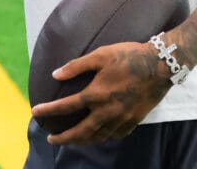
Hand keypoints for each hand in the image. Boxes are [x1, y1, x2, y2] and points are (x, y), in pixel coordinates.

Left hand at [31, 41, 171, 144]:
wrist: (160, 66)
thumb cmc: (128, 56)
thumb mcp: (99, 55)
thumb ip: (76, 66)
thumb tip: (55, 75)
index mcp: (96, 94)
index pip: (66, 107)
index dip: (49, 110)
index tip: (35, 112)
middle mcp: (107, 111)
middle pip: (81, 132)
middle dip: (64, 138)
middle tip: (51, 139)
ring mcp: (122, 119)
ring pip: (98, 137)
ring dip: (82, 141)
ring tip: (71, 141)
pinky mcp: (134, 121)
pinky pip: (115, 136)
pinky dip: (103, 138)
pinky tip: (98, 135)